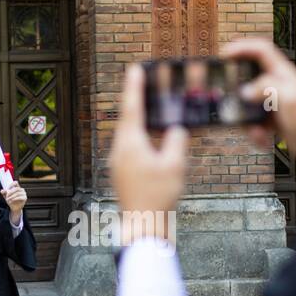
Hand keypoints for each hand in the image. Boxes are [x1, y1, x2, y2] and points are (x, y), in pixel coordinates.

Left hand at [1, 183, 26, 223]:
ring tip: (8, 199)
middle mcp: (21, 190)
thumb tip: (1, 191)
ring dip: (12, 196)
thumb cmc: (11, 201)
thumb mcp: (6, 196)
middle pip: (16, 188)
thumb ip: (4, 193)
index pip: (16, 183)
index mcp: (17, 187)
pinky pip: (20, 197)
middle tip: (6, 196)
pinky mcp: (25, 198)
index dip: (11, 184)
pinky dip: (15, 198)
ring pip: (17, 193)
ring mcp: (24, 193)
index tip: (7, 188)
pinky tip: (12, 200)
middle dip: (10, 192)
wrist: (14, 208)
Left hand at [110, 63, 186, 242]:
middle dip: (136, 101)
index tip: (135, 68)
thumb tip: (176, 130)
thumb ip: (176, 141)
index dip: (134, 86)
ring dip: (139, 120)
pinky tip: (151, 139)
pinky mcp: (122, 173)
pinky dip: (141, 137)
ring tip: (149, 108)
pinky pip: (131, 147)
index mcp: (131, 143)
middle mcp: (120, 150)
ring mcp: (119, 163)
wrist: (143, 227)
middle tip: (144, 84)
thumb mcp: (174, 165)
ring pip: (129, 134)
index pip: (132, 107)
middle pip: (128, 118)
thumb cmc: (158, 197)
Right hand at [223, 38, 295, 173]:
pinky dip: (254, 132)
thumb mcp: (289, 98)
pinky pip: (254, 121)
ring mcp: (274, 102)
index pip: (261, 50)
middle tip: (225, 97)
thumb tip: (245, 91)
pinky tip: (262, 139)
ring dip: (245, 118)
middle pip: (249, 76)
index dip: (242, 48)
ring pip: (248, 103)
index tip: (224, 55)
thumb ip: (265, 87)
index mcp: (283, 73)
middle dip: (236, 89)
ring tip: (254, 132)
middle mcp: (277, 84)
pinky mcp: (273, 118)